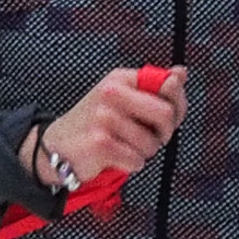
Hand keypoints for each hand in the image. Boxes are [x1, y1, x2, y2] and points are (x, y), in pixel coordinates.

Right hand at [32, 65, 185, 194]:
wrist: (57, 146)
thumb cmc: (96, 124)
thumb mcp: (125, 100)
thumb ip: (155, 89)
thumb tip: (181, 73)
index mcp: (120, 78)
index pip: (168, 86)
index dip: (176, 107)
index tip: (165, 119)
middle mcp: (111, 92)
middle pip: (165, 114)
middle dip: (163, 133)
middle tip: (149, 138)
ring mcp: (104, 117)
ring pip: (152, 143)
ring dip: (143, 153)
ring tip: (123, 146)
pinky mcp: (100, 143)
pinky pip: (136, 160)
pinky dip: (130, 165)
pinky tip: (115, 157)